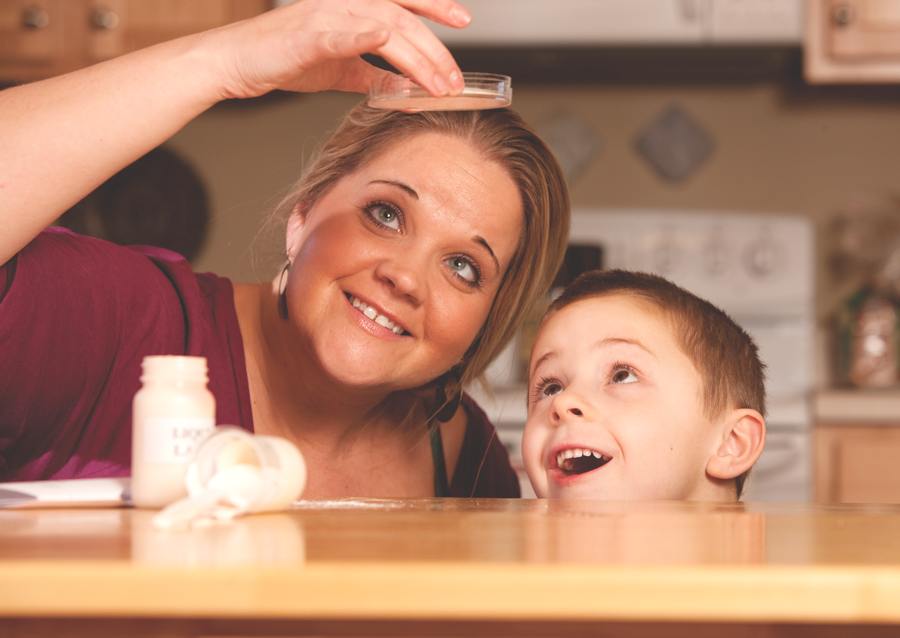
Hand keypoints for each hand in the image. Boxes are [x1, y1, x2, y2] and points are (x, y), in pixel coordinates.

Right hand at [208, 0, 469, 99]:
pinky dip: (367, 35)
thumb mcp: (340, 71)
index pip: (403, 3)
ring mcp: (326, 15)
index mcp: (352, 8)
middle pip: (402, 19)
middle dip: (434, 50)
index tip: (463, 20)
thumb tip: (405, 88)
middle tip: (454, 79)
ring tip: (436, 83)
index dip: (434, 7)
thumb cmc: (283, 61)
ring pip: (384, 26)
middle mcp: (343, 3)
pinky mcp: (307, 34)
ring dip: (415, 56)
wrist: (235, 63)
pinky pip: (343, 33)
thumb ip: (373, 74)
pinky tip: (387, 40)